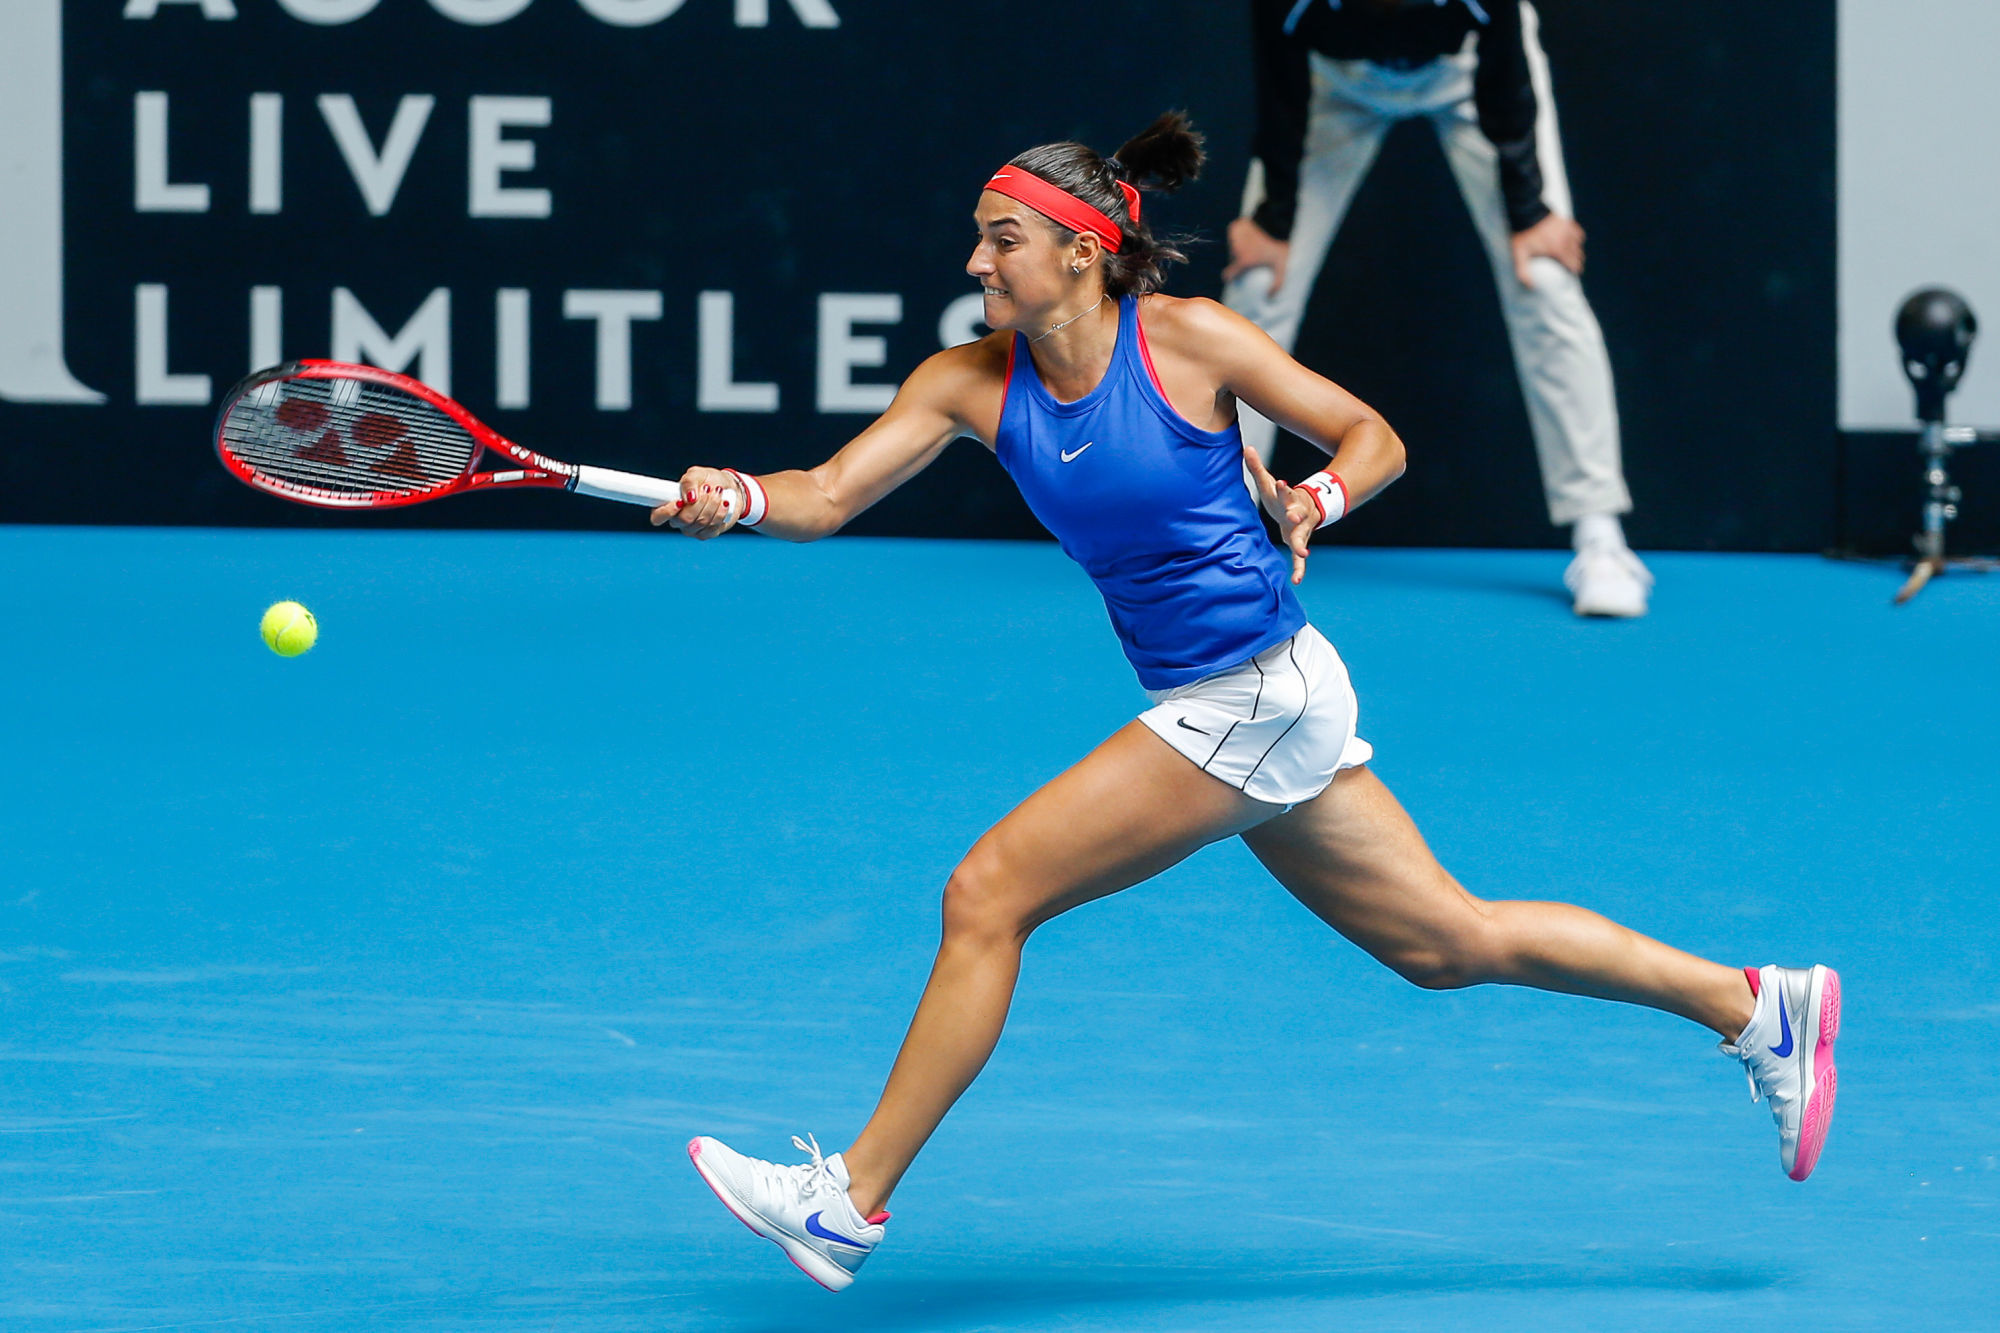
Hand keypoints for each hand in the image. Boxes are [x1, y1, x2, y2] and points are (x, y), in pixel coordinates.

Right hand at [649, 466, 741, 538]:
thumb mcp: (698, 474)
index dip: (667, 512)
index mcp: (668, 505)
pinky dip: (721, 512)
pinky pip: (713, 527)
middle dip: (700, 502)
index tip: (681, 501)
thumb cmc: (708, 480)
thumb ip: (689, 482)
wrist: (729, 488)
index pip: (657, 517)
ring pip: (701, 522)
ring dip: (712, 504)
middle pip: (684, 519)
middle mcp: (678, 520)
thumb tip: (689, 497)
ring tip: (718, 491)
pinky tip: (724, 503)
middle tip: (709, 488)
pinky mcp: (707, 533)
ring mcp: (692, 529)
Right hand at [1223, 217, 1290, 298]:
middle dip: (1238, 259)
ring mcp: (1235, 237)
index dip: (1231, 277)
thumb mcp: (1282, 266)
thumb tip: (1270, 297)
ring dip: (1238, 247)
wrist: (1278, 225)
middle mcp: (1236, 249)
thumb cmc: (1280, 247)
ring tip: (1251, 246)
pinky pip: (1234, 234)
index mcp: (1244, 261)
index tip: (1233, 278)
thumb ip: (1278, 284)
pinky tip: (1249, 235)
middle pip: (1232, 258)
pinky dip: (1239, 234)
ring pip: (1232, 246)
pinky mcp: (1235, 226)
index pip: (1229, 275)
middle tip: (1252, 258)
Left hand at [1243, 443, 1315, 585]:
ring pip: (1303, 536)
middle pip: (1298, 513)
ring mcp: (1301, 529)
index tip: (1282, 483)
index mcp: (1289, 498)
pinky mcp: (1300, 543)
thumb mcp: (1268, 483)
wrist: (1302, 511)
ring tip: (1303, 552)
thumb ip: (1257, 468)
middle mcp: (1298, 513)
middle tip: (1294, 517)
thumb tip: (1246, 447)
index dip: (1284, 488)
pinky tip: (1296, 581)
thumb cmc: (1280, 498)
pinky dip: (1299, 569)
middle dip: (1296, 514)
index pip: (1286, 491)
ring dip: (1301, 543)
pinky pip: (1300, 559)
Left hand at [1510, 213, 1584, 288]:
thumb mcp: (1519, 254)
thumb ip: (1523, 271)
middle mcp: (1566, 240)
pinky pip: (1577, 231)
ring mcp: (1567, 230)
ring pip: (1579, 243)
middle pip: (1577, 254)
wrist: (1527, 212)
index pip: (1572, 263)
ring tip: (1575, 254)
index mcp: (1558, 250)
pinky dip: (1577, 237)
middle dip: (1577, 261)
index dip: (1575, 270)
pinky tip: (1574, 239)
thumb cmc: (1523, 234)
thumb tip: (1530, 285)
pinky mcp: (1566, 222)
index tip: (1575, 274)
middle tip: (1575, 266)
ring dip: (1578, 250)